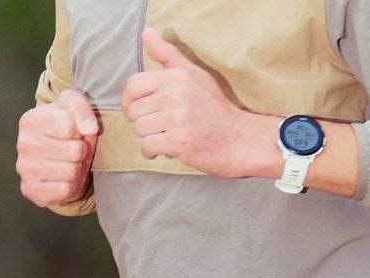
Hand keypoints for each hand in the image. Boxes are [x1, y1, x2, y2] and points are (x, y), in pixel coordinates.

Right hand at [17, 89, 99, 206]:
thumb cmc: (64, 127)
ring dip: (77, 169)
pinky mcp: (31, 190)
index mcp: (31, 120)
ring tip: (69, 163)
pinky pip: (65, 190)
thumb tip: (90, 128)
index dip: (80, 131)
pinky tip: (62, 178)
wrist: (52, 157)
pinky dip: (70, 186)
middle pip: (74, 151)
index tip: (74, 132)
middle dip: (81, 152)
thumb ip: (81, 109)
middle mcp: (24, 143)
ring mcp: (25, 168)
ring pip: (71, 172)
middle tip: (74, 151)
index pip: (69, 126)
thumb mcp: (73, 107)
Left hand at [121, 28, 276, 178]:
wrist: (239, 139)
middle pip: (135, 110)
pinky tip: (164, 149)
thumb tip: (147, 33)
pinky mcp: (179, 141)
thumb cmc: (216, 109)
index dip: (130, 100)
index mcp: (176, 77)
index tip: (137, 110)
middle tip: (158, 127)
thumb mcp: (195, 75)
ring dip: (148, 137)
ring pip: (140, 129)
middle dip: (142, 122)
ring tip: (165, 137)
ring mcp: (178, 119)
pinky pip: (148, 146)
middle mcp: (175, 94)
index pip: (135, 84)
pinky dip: (151, 151)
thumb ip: (169, 56)